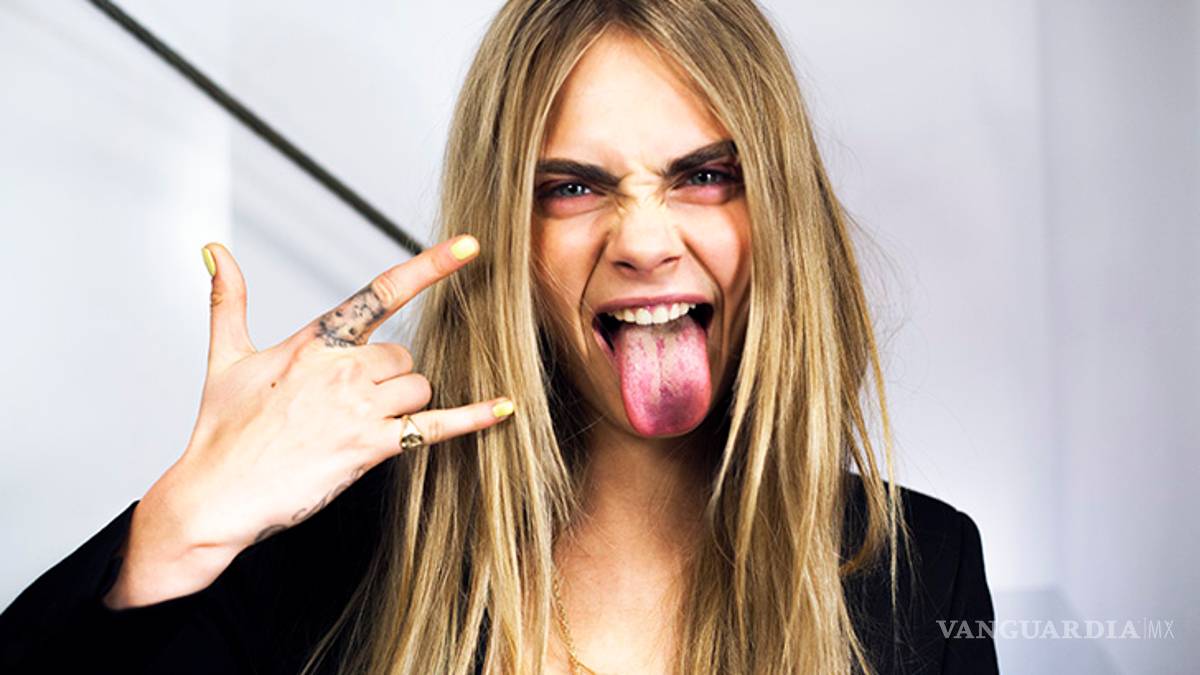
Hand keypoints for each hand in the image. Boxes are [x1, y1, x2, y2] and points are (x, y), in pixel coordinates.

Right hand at [105, 235, 509, 608]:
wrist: (214, 497)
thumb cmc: (220, 430)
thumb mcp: (224, 357)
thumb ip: (228, 299)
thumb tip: (215, 249)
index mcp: (314, 341)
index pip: (380, 292)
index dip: (430, 267)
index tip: (468, 246)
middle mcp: (341, 368)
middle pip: (404, 354)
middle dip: (389, 375)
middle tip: (348, 404)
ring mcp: (357, 408)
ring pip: (418, 386)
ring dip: (403, 402)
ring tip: (357, 424)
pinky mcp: (369, 448)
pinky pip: (434, 426)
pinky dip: (473, 418)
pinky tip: (505, 407)